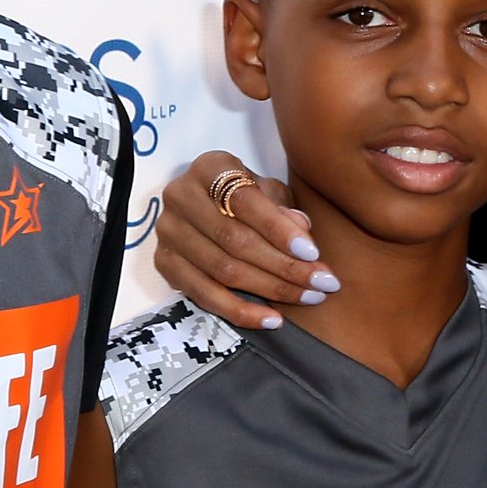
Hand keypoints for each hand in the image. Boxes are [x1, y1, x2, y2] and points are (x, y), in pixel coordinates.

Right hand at [152, 152, 335, 329]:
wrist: (205, 203)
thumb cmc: (245, 195)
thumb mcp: (267, 190)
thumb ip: (283, 209)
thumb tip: (302, 232)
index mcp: (209, 168)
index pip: (245, 201)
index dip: (279, 229)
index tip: (312, 253)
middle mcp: (181, 196)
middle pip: (235, 240)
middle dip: (285, 266)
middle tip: (322, 282)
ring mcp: (168, 232)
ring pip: (223, 271)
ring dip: (271, 289)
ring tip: (308, 297)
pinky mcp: (164, 263)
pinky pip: (203, 296)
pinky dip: (240, 312)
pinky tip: (272, 319)